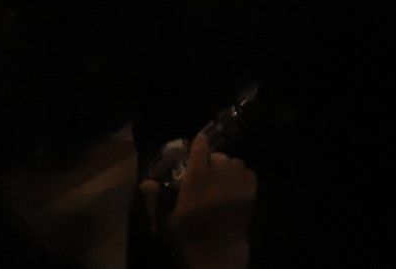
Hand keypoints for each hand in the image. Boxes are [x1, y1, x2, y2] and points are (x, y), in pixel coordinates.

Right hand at [158, 134, 255, 268]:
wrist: (216, 256)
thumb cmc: (187, 240)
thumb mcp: (166, 222)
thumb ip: (157, 200)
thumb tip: (146, 182)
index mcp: (193, 193)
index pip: (198, 160)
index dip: (199, 147)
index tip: (199, 139)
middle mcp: (216, 187)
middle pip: (218, 159)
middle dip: (213, 159)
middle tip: (208, 167)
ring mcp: (235, 191)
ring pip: (235, 163)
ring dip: (228, 166)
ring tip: (222, 175)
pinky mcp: (249, 197)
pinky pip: (249, 173)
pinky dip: (242, 174)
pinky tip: (234, 182)